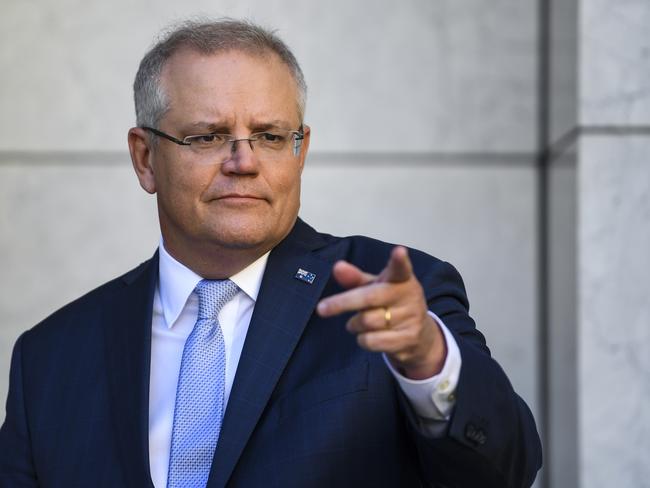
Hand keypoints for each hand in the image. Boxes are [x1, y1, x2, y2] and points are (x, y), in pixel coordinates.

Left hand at [316, 246, 446, 379]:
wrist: (419, 334)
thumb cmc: (390, 303)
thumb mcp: (374, 288)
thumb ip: (355, 278)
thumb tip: (337, 267)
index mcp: (401, 278)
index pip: (400, 268)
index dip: (399, 260)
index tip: (399, 251)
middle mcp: (409, 295)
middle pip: (369, 298)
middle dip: (343, 303)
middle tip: (321, 308)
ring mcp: (411, 317)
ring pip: (366, 321)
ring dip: (354, 324)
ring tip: (360, 323)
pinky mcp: (409, 338)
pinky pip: (372, 341)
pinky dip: (362, 340)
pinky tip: (368, 336)